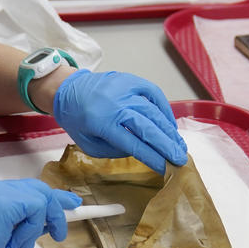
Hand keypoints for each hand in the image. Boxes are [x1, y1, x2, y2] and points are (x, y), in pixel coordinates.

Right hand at [0, 179, 80, 247]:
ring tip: (20, 247)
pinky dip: (31, 231)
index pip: (28, 189)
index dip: (51, 197)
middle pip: (38, 189)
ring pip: (40, 200)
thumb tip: (48, 219)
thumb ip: (24, 221)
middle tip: (66, 222)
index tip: (68, 203)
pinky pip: (36, 210)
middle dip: (56, 206)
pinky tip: (15, 245)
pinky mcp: (5, 203)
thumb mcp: (5, 233)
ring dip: (37, 229)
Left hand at [53, 69, 187, 173]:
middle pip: (148, 126)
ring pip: (154, 111)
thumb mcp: (89, 144)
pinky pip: (154, 93)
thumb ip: (115, 150)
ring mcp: (125, 89)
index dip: (152, 156)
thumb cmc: (78, 120)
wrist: (68, 90)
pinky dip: (165, 109)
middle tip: (180, 159)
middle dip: (166, 145)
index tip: (166, 168)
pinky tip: (170, 125)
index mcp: (101, 122)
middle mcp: (115, 103)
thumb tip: (143, 151)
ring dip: (169, 130)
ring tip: (179, 145)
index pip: (133, 143)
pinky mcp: (131, 80)